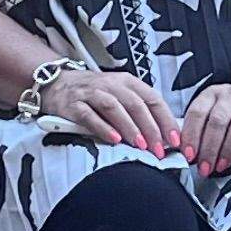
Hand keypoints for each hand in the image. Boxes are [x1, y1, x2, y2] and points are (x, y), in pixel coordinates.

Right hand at [36, 64, 180, 157]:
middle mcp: (110, 84)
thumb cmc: (93, 94)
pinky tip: (113, 139)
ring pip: (114, 107)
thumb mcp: (119, 96)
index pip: (152, 99)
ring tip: (140, 145)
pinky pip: (89, 115)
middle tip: (159, 149)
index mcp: (127, 82)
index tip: (175, 140)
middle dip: (150, 128)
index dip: (165, 119)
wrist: (56, 83)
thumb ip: (138, 112)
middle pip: (136, 104)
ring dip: (130, 127)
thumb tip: (163, 137)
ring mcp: (91, 93)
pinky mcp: (73, 104)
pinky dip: (102, 127)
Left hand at [181, 75, 230, 172]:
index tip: (189, 155)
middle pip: (217, 121)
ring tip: (222, 165)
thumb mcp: (213, 110)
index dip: (191, 135)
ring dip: (228, 149)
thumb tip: (188, 154)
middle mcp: (230, 95)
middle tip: (205, 167)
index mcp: (211, 94)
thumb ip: (200, 128)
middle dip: (209, 148)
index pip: (197, 113)